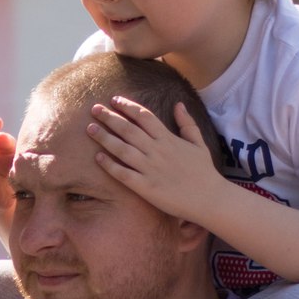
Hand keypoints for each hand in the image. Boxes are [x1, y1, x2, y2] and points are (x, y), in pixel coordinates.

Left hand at [88, 97, 228, 223]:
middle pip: (129, 129)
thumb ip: (187, 123)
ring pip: (122, 149)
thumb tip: (178, 104)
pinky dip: (110, 165)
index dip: (128, 106)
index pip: (144, 116)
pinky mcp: (146, 187)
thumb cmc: (204, 171)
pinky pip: (123, 174)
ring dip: (105, 138)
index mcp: (168, 139)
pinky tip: (97, 157)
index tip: (114, 100)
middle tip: (94, 108)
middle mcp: (157, 151)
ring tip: (90, 128)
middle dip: (110, 117)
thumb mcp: (198, 142)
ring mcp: (150, 169)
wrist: (209, 198)